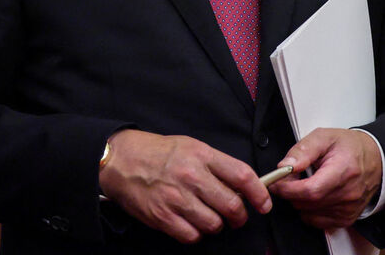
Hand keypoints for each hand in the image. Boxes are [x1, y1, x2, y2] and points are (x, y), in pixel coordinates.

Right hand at [99, 129, 272, 243]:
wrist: (120, 159)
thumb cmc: (157, 152)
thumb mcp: (190, 147)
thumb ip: (216, 165)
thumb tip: (242, 187)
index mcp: (202, 155)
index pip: (242, 176)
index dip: (259, 194)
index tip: (264, 204)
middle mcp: (191, 176)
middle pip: (232, 206)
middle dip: (239, 216)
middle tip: (236, 217)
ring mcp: (176, 198)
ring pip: (213, 224)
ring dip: (215, 225)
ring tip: (207, 217)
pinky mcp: (162, 216)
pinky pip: (192, 236)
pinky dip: (195, 234)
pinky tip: (190, 223)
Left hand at [269, 128, 381, 229]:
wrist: (375, 159)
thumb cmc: (350, 147)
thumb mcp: (325, 137)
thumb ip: (303, 149)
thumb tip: (286, 165)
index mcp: (343, 171)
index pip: (311, 190)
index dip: (288, 188)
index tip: (277, 182)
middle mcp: (348, 194)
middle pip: (307, 203)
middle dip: (291, 192)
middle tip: (290, 178)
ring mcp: (348, 209)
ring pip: (309, 213)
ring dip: (299, 201)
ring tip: (306, 183)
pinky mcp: (347, 218)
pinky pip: (317, 221)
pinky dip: (309, 210)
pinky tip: (314, 195)